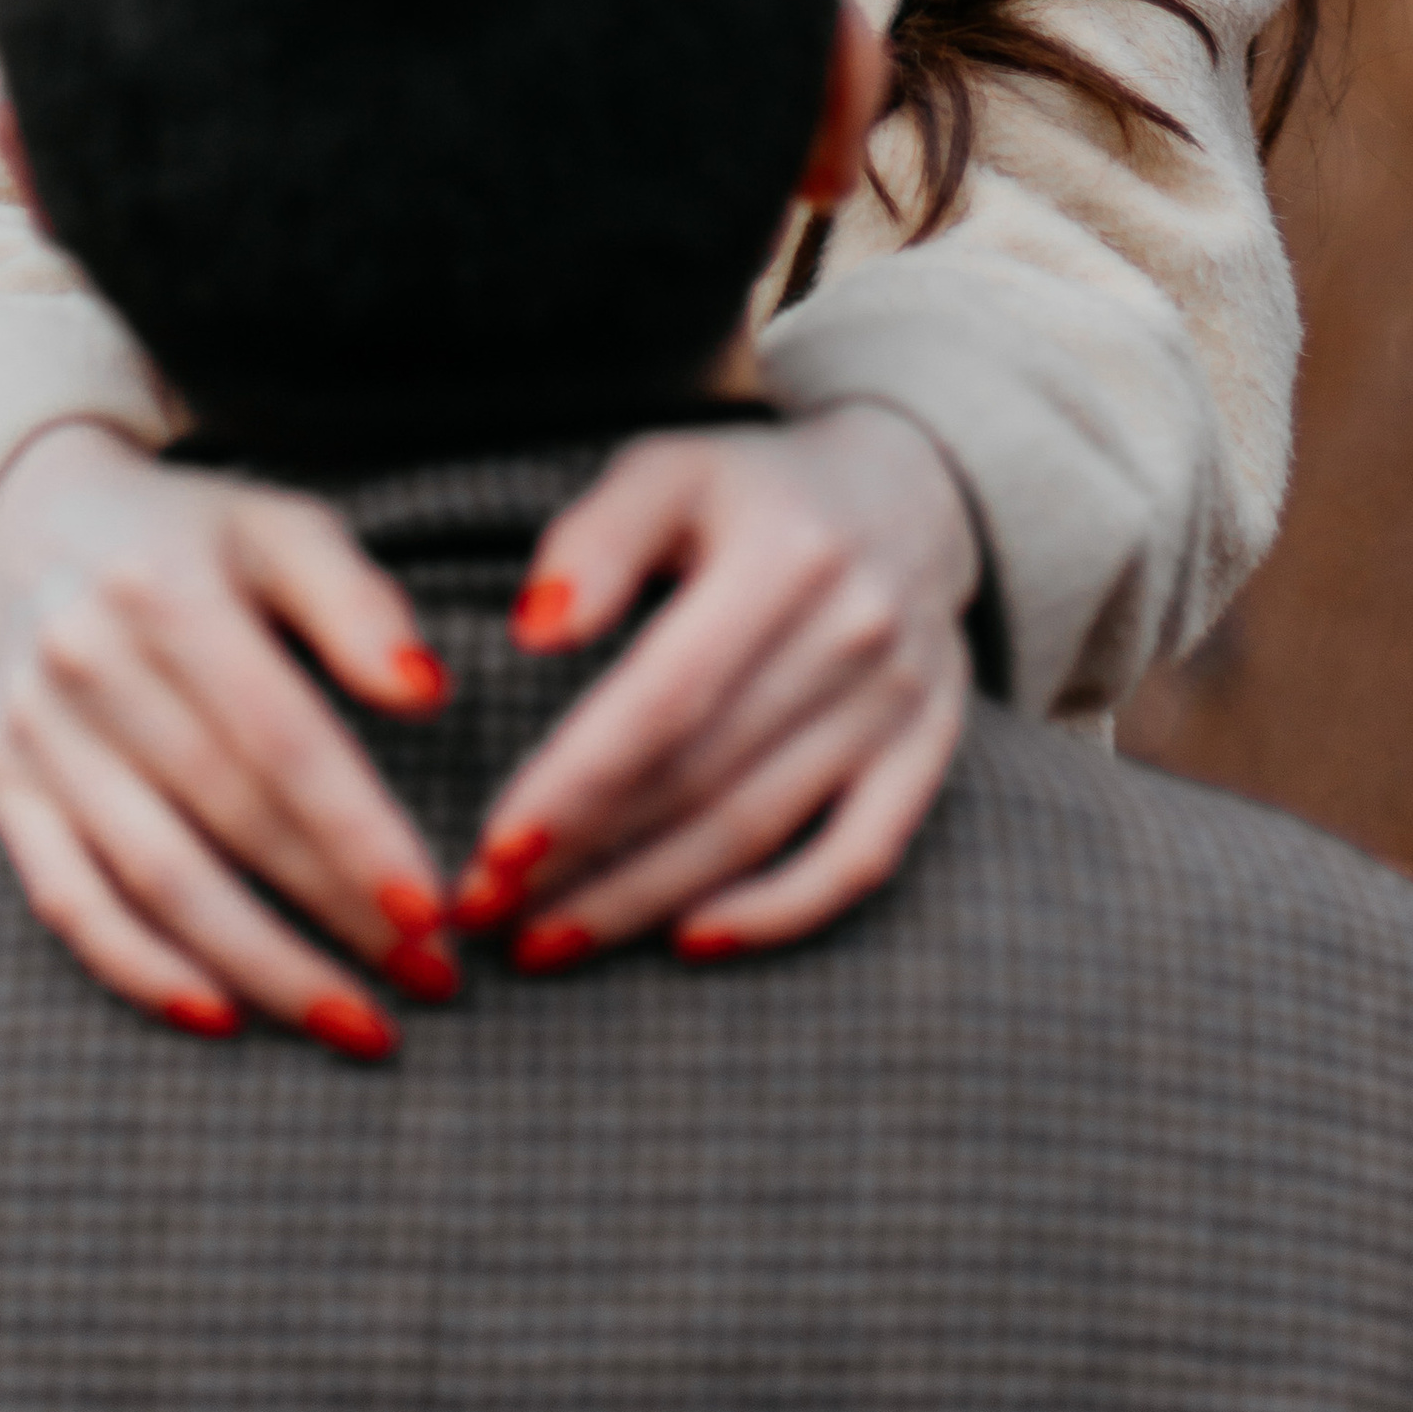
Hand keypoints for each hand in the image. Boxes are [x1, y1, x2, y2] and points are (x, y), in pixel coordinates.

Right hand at [0, 421, 455, 1054]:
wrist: (27, 520)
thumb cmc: (189, 539)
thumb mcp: (278, 529)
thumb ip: (354, 602)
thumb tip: (429, 692)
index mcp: (172, 591)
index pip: (280, 738)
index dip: (358, 832)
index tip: (434, 913)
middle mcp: (92, 663)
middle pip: (230, 817)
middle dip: (338, 913)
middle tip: (433, 982)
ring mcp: (37, 733)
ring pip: (157, 878)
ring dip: (262, 967)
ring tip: (356, 1021)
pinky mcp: (0, 784)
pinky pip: (68, 899)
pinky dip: (141, 970)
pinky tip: (222, 1017)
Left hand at [457, 405, 975, 965]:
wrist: (909, 491)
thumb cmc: (752, 490)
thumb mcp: (669, 471)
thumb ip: (595, 538)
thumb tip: (532, 631)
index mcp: (785, 554)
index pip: (665, 700)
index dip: (576, 784)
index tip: (492, 849)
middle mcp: (854, 630)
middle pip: (701, 777)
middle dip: (583, 858)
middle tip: (485, 908)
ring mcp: (900, 699)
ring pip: (760, 830)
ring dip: (645, 900)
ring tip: (546, 938)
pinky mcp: (927, 748)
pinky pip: (858, 858)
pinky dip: (777, 914)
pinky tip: (686, 941)